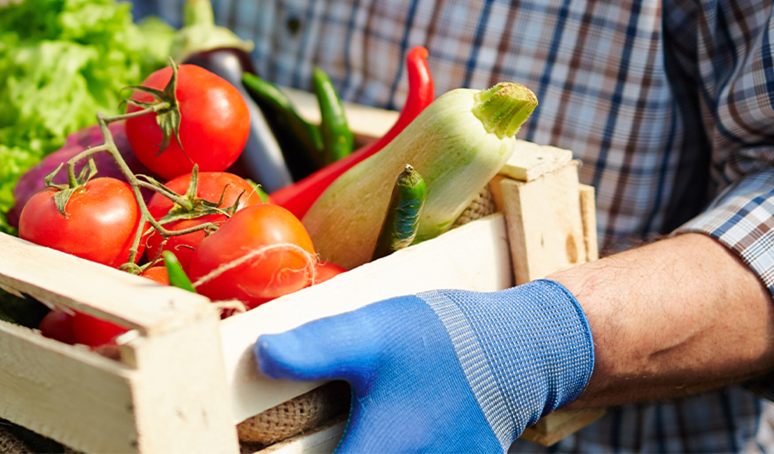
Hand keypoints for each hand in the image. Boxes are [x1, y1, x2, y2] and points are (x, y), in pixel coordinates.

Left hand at [255, 280, 595, 452]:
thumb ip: (315, 348)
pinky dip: (371, 450)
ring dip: (350, 450)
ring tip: (343, 428)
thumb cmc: (444, 342)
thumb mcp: (372, 332)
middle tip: (278, 442)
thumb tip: (262, 355)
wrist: (524, 350)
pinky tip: (370, 432)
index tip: (250, 448)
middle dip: (310, 452)